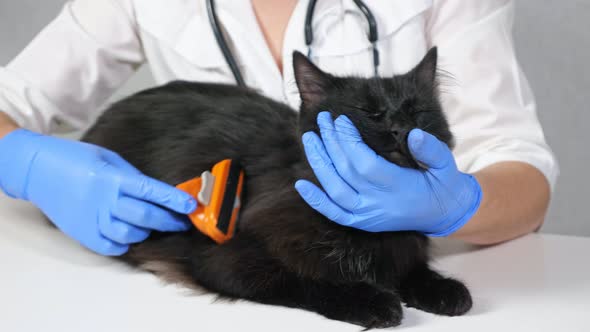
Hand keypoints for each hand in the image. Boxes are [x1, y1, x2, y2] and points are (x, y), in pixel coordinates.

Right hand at [0, 129, 196, 254]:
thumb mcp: (109, 158)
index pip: (151, 191)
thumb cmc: (75, 159)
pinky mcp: (82, 233)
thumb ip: (132, 177)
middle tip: (181, 222)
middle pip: (145, 216)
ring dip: (147, 232)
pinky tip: (130, 236)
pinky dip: (125, 244)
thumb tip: (158, 192)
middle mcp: (103, 200)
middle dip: (169, 221)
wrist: (37, 170)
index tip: (191, 205)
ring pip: (130, 235)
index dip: (174, 200)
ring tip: (152, 226)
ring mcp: (92, 219)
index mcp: (112, 178)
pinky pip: (111, 247)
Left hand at [295, 112, 481, 235]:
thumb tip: (414, 134)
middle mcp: (378, 204)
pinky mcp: (362, 222)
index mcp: (398, 188)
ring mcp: (368, 216)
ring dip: (319, 164)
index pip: (364, 164)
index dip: (349, 142)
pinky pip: (333, 214)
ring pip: (334, 191)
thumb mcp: (447, 165)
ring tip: (309, 137)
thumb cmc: (443, 184)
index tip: (341, 120)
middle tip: (323, 118)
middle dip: (331, 143)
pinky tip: (300, 184)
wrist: (444, 213)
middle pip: (345, 172)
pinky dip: (316, 201)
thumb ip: (432, 151)